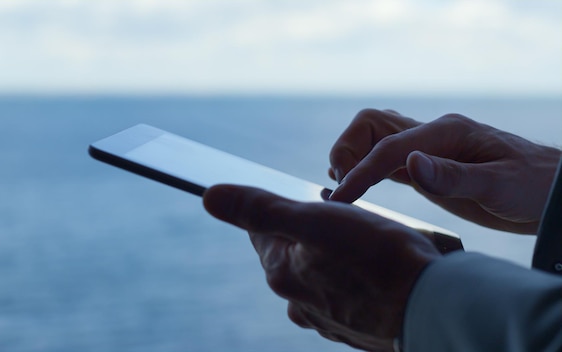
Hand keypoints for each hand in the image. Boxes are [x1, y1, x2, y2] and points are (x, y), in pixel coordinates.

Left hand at [203, 185, 440, 350]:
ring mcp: (328, 320)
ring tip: (365, 247)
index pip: (261, 231)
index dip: (282, 209)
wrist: (432, 307)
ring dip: (335, 259)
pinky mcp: (357, 329)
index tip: (307, 202)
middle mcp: (299, 303)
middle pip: (293, 254)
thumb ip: (260, 209)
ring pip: (320, 276)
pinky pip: (346, 297)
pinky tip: (375, 276)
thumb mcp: (313, 220)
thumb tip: (209, 197)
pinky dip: (354, 283)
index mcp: (281, 273)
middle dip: (312, 234)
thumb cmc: (376, 256)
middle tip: (346, 223)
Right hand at [329, 109, 560, 233]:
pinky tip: (356, 188)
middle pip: (370, 126)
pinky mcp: (426, 166)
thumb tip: (409, 164)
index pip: (388, 147)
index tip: (340, 197)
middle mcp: (431, 134)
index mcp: (447, 132)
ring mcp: (427, 149)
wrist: (551, 194)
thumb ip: (453, 176)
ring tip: (344, 191)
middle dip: (347, 152)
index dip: (359, 171)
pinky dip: (364, 170)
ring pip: (373, 139)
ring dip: (352, 158)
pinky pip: (385, 160)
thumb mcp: (499, 185)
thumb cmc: (534, 187)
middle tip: (342, 188)